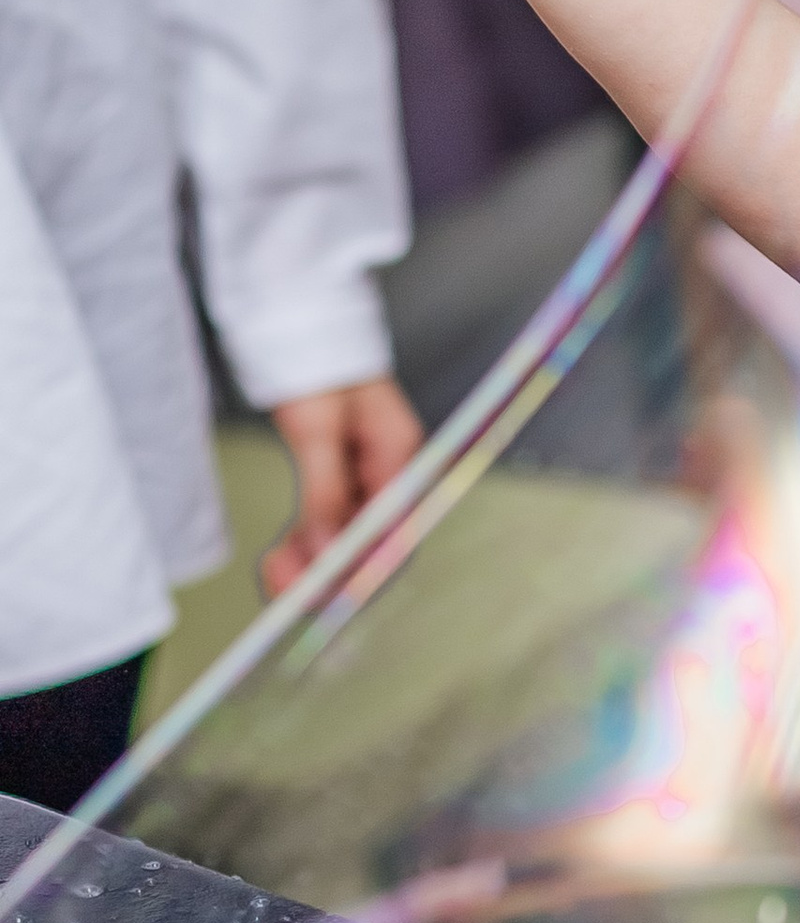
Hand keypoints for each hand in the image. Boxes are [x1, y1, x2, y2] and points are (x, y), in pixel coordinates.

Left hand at [263, 376, 425, 595]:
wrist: (300, 330)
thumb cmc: (317, 368)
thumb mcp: (317, 430)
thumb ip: (325, 492)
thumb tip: (328, 550)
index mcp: (402, 458)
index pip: (396, 531)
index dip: (365, 568)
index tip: (329, 591)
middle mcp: (390, 475)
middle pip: (372, 542)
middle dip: (332, 571)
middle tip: (290, 592)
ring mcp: (364, 479)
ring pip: (345, 539)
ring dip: (312, 563)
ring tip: (274, 574)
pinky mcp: (338, 479)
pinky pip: (326, 525)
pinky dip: (303, 545)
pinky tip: (278, 557)